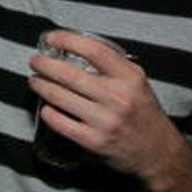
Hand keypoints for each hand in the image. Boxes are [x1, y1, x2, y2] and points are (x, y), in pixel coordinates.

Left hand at [29, 30, 191, 191]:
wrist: (158, 153)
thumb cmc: (143, 113)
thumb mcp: (137, 82)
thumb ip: (113, 65)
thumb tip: (77, 48)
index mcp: (130, 78)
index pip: (94, 50)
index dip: (68, 40)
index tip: (52, 38)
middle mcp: (118, 98)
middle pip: (70, 74)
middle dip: (45, 65)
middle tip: (35, 61)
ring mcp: (105, 121)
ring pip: (61, 98)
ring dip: (42, 86)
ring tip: (34, 81)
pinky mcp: (94, 142)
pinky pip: (62, 123)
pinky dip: (49, 113)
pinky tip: (45, 107)